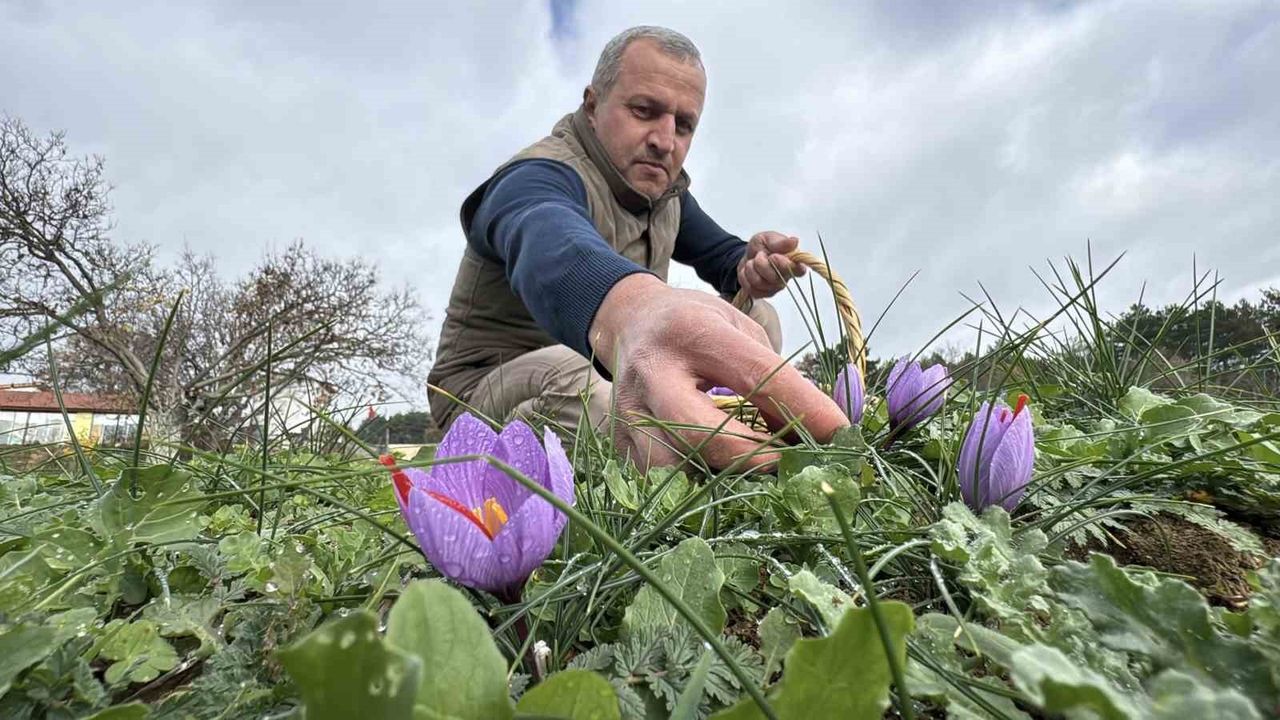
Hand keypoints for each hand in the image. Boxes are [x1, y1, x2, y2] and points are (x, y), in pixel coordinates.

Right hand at [589, 274, 846, 470]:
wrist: (630, 322)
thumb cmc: (698, 326)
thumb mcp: (739, 330)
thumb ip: (773, 377)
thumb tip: (818, 434)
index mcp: (692, 333)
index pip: (759, 378)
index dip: (806, 409)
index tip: (842, 433)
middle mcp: (653, 373)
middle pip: (707, 436)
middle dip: (756, 457)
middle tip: (790, 464)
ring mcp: (629, 414)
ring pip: (677, 472)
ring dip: (721, 481)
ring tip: (751, 475)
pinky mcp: (619, 444)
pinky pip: (661, 484)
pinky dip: (695, 489)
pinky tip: (719, 480)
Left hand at [738, 231, 805, 298]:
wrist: (746, 255)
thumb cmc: (761, 247)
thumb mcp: (768, 238)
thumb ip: (780, 242)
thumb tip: (794, 241)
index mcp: (792, 263)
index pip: (799, 271)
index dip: (786, 265)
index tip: (774, 256)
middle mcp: (786, 277)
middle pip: (776, 278)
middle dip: (762, 264)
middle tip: (759, 254)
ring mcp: (774, 288)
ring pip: (760, 283)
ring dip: (751, 269)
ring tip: (752, 262)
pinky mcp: (762, 294)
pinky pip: (751, 289)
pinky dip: (745, 277)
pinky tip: (748, 271)